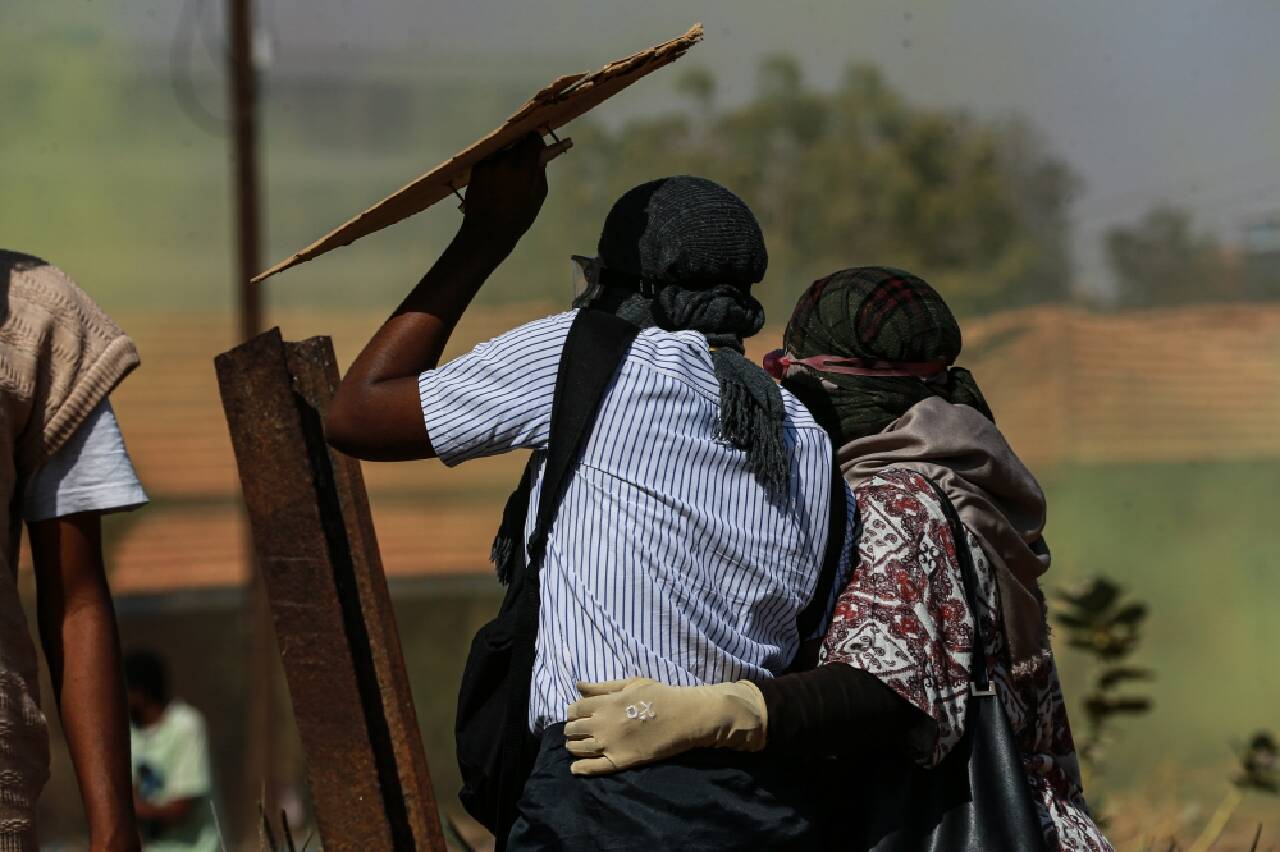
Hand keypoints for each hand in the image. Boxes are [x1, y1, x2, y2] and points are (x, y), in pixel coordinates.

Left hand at [461, 132, 568, 246]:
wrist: (487, 231)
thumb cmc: (517, 219)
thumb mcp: (537, 198)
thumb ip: (539, 173)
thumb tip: (540, 156)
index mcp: (523, 169)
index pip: (532, 140)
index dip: (536, 141)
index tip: (538, 147)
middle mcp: (504, 161)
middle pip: (517, 142)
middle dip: (522, 148)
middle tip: (525, 160)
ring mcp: (488, 163)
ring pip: (503, 150)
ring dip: (508, 155)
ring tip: (509, 173)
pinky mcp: (477, 168)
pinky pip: (490, 159)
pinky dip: (496, 163)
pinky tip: (496, 178)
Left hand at [563, 677, 767, 775]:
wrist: (683, 717)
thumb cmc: (658, 695)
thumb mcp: (630, 683)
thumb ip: (602, 687)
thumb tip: (577, 687)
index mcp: (605, 703)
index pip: (575, 709)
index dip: (573, 712)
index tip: (577, 714)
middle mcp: (602, 724)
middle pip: (573, 729)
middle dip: (572, 729)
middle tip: (577, 730)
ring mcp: (609, 744)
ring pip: (578, 748)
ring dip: (573, 746)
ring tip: (577, 745)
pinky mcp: (620, 761)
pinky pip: (593, 768)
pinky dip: (580, 768)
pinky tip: (576, 767)